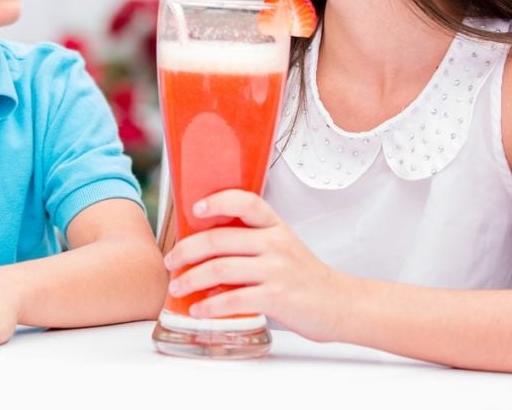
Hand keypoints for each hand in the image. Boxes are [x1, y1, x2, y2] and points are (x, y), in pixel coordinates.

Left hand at [163, 189, 344, 340]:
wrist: (340, 305)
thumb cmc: (305, 277)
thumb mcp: (282, 247)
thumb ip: (251, 242)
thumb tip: (204, 246)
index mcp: (275, 226)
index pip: (245, 201)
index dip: (217, 201)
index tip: (195, 209)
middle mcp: (275, 243)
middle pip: (219, 239)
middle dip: (186, 251)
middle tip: (171, 261)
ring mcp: (276, 270)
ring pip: (220, 268)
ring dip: (191, 279)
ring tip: (177, 287)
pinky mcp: (276, 297)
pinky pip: (233, 299)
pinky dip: (210, 306)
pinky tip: (199, 309)